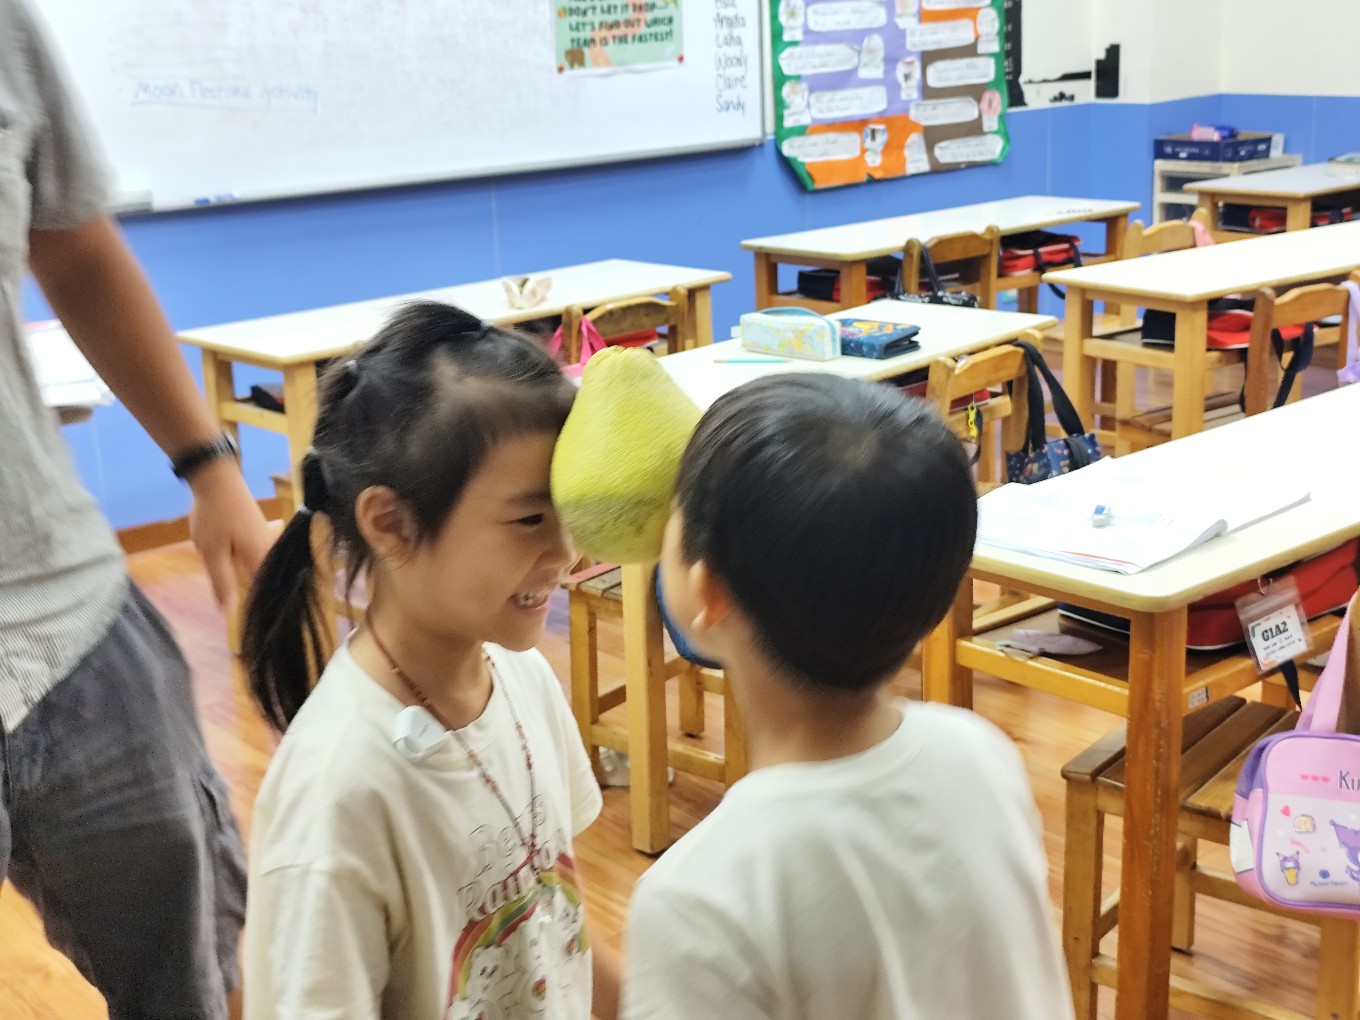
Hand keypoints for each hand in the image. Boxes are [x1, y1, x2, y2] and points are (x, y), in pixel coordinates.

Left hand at [187, 458, 272, 608]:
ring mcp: (266, 539)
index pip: (266, 594)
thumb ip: (222, 582)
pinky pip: (257, 557)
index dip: (259, 611)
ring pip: (261, 570)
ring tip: (243, 597)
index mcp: (261, 559)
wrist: (217, 477)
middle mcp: (270, 550)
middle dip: (258, 598)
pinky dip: (248, 568)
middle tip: (248, 615)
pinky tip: (239, 572)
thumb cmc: (214, 516)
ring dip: (251, 582)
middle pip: (267, 582)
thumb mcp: (211, 553)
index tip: (255, 627)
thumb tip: (228, 612)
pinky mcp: (259, 531)